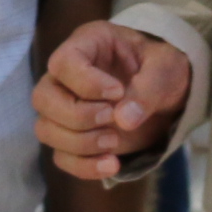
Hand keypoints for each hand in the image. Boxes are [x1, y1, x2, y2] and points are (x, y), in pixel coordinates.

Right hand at [33, 21, 190, 181]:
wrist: (169, 95)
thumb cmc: (163, 69)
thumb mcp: (166, 69)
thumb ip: (148, 89)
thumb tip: (123, 120)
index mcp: (88, 45)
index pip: (63, 62)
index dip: (85, 82)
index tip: (118, 92)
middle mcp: (67, 76)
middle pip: (43, 97)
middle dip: (77, 115)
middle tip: (111, 118)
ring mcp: (65, 108)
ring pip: (46, 129)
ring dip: (79, 143)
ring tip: (114, 142)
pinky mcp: (74, 137)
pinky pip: (61, 156)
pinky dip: (84, 166)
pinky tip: (112, 165)